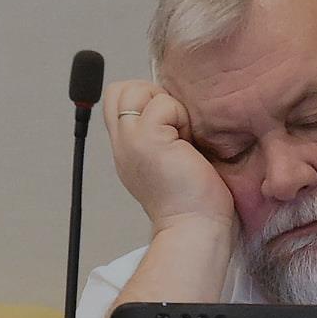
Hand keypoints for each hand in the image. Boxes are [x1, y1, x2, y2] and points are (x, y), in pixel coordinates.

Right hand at [102, 80, 234, 233]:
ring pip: (136, 90)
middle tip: (176, 125)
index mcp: (128, 149)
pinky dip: (180, 115)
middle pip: (120, 90)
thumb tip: (176, 112)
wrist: (197, 227)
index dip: (145, 99)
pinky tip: (189, 143)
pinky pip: (161, 103)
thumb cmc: (196, 202)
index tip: (173, 125)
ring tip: (183, 136)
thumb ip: (165, 135)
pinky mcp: (147, 139)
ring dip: (167, 105)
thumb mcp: (172, 160)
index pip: (119, 101)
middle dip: (151, 94)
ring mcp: (130, 140)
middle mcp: (123, 144)